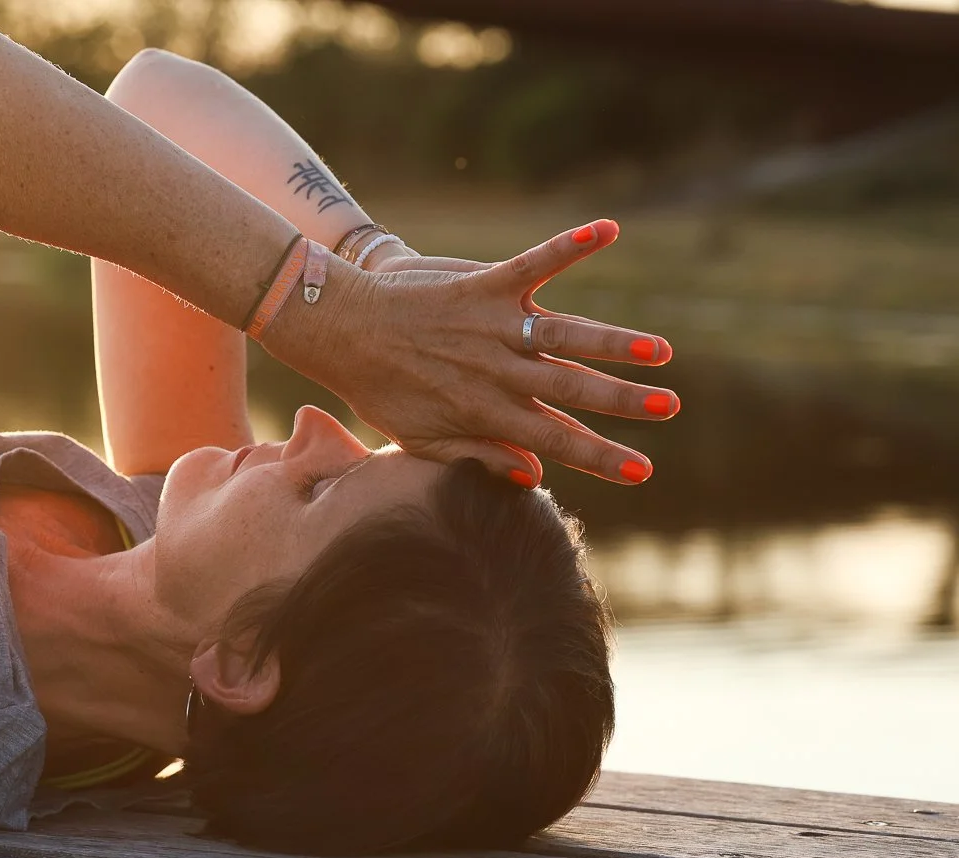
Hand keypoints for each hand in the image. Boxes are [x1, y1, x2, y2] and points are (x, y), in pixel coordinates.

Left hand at [297, 220, 677, 485]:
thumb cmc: (381, 389)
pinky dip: (570, 246)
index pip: (556, 440)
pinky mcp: (482, 286)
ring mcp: (492, 327)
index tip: (643, 470)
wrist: (340, 331)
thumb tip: (534, 474)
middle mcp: (497, 371)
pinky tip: (608, 230)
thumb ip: (475, 457)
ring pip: (565, 336)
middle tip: (670, 407)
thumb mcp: (420, 439)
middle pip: (573, 389)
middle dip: (623, 401)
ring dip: (613, 342)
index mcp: (487, 411)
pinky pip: (533, 263)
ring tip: (659, 350)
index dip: (601, 456)